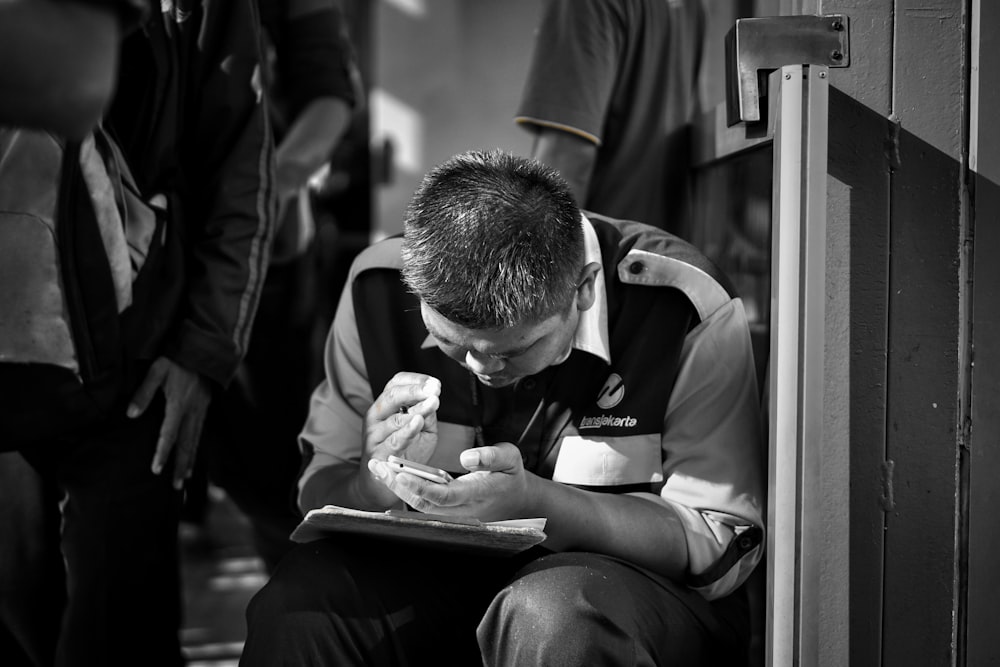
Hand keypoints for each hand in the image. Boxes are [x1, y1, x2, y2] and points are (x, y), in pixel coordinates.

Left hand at [127, 357, 212, 489]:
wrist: (204, 349)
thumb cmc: (177, 359)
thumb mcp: (157, 370)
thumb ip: (144, 393)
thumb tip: (131, 415)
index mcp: (178, 404)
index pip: (169, 434)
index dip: (162, 453)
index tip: (157, 470)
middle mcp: (192, 411)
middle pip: (186, 444)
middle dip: (180, 466)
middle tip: (176, 486)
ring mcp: (201, 410)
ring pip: (195, 440)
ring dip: (190, 460)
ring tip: (185, 478)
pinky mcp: (205, 407)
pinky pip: (201, 432)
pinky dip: (196, 447)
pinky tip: (192, 455)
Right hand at [363, 372, 440, 473]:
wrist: (384, 482)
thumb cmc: (404, 452)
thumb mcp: (421, 429)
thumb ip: (427, 414)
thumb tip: (434, 398)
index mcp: (385, 406)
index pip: (396, 383)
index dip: (416, 380)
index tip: (434, 383)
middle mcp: (376, 416)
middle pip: (393, 395)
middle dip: (416, 390)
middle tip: (434, 389)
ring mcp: (374, 435)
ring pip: (395, 418)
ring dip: (416, 409)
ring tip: (432, 402)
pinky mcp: (377, 454)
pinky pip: (393, 440)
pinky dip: (406, 430)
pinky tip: (417, 422)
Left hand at [377, 442, 530, 521]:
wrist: (517, 502)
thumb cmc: (511, 477)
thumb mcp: (511, 459)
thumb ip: (491, 456)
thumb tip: (467, 458)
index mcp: (477, 495)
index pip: (444, 495)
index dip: (421, 486)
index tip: (401, 472)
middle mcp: (461, 509)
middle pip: (423, 503)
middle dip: (398, 486)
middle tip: (378, 466)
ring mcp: (453, 513)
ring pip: (419, 504)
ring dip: (397, 487)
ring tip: (378, 467)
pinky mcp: (446, 510)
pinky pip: (422, 502)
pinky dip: (404, 488)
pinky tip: (391, 474)